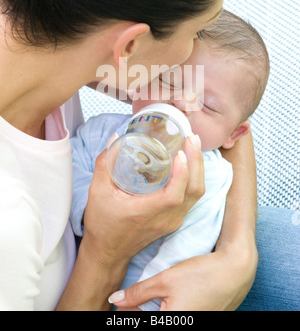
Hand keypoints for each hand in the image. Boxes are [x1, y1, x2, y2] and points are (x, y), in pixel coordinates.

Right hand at [82, 134, 204, 270]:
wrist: (108, 253)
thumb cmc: (102, 225)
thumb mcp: (98, 192)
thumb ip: (104, 163)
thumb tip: (115, 139)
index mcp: (147, 212)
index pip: (174, 194)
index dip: (182, 173)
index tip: (181, 151)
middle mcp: (165, 218)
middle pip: (194, 191)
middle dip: (197, 162)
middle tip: (192, 138)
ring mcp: (172, 221)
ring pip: (197, 194)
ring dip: (198, 169)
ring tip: (193, 145)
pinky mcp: (174, 220)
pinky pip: (192, 198)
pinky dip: (194, 178)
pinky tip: (189, 163)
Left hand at [109, 244, 257, 310]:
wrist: (235, 271)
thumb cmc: (201, 274)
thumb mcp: (165, 280)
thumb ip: (138, 292)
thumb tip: (115, 300)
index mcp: (169, 324)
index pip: (136, 321)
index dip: (126, 313)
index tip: (120, 304)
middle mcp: (182, 327)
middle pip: (151, 319)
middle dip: (138, 310)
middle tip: (130, 300)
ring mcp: (193, 324)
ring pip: (163, 319)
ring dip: (152, 310)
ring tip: (148, 297)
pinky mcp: (200, 320)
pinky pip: (175, 318)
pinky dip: (166, 311)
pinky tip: (166, 300)